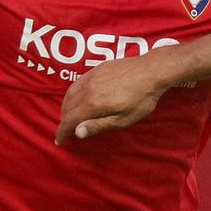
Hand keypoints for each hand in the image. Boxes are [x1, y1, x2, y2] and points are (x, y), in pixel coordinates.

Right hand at [56, 53, 177, 143]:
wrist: (151, 71)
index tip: (59, 140)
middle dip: (64, 121)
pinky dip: (71, 94)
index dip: (62, 132)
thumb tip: (77, 132)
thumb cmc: (141, 99)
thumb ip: (99, 125)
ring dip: (66, 107)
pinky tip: (77, 98)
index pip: (70, 120)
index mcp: (93, 103)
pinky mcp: (96, 69)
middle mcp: (87, 89)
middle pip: (67, 107)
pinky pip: (76, 83)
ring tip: (69, 117)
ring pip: (69, 94)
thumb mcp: (124, 119)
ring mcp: (91, 77)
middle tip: (66, 131)